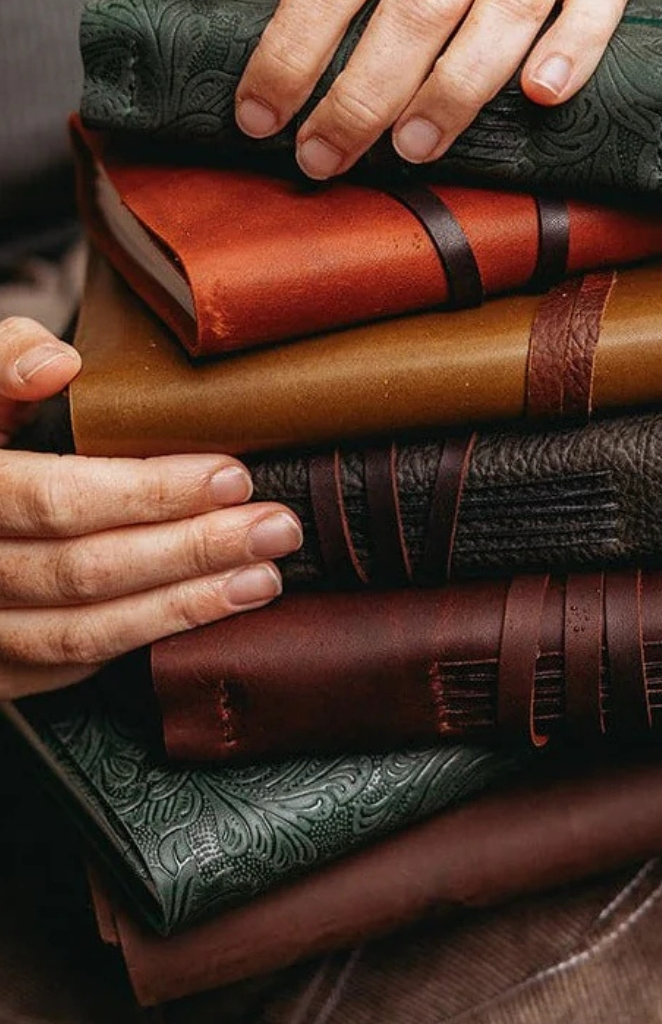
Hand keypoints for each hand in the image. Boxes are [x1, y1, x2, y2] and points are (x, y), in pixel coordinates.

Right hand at [0, 319, 300, 700]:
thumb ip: (7, 359)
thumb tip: (59, 366)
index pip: (60, 499)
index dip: (150, 493)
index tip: (231, 478)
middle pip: (86, 570)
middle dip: (193, 549)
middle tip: (273, 528)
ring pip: (84, 630)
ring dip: (185, 605)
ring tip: (262, 576)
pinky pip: (72, 664)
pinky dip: (146, 638)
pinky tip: (207, 611)